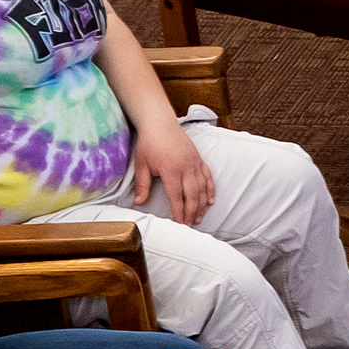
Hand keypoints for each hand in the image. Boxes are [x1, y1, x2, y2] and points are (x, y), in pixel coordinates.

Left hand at [125, 111, 216, 225]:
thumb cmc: (149, 143)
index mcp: (171, 170)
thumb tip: (138, 202)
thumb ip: (142, 185)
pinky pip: (208, 178)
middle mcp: (186, 168)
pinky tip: (210, 201)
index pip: (176, 196)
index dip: (179, 212)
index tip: (179, 223)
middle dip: (192, 212)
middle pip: (192, 195)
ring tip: (200, 217)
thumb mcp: (142, 164)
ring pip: (202, 189)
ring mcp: (195, 164)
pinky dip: (210, 190)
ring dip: (202, 205)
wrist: (160, 123)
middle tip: (190, 224)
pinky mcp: (199, 160)